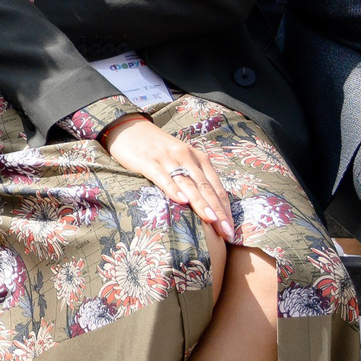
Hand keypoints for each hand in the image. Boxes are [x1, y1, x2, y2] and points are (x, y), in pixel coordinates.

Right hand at [102, 113, 235, 241]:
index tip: (231, 230)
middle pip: (206, 188)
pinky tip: (181, 202)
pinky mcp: (148, 161)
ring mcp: (168, 159)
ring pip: (189, 184)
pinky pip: (163, 177)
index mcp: (199, 158)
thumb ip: (193, 178)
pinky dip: (173, 189)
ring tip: (212, 220)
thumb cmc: (157, 150)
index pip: (217, 187)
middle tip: (227, 232)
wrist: (129, 128)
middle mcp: (187, 157)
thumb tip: (208, 207)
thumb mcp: (181, 160)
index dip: (225, 209)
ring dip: (201, 203)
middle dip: (219, 211)